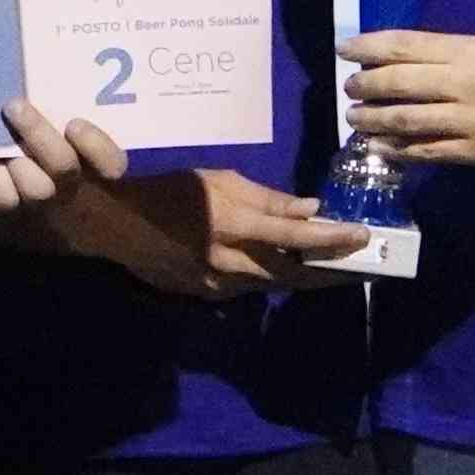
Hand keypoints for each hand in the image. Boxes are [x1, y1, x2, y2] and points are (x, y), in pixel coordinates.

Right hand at [0, 109, 368, 295]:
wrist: (109, 223)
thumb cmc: (164, 188)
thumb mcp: (217, 180)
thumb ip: (265, 198)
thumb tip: (310, 208)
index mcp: (233, 225)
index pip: (297, 236)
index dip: (333, 239)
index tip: (363, 237)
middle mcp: (228, 261)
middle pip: (293, 274)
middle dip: (331, 271)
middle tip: (364, 265)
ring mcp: (215, 284)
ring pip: (272, 284)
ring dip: (305, 277)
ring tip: (336, 268)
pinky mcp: (203, 294)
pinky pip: (247, 288)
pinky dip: (270, 278)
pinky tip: (286, 269)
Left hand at [341, 31, 474, 173]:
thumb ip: (447, 56)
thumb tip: (397, 60)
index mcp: (467, 50)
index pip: (405, 44)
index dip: (369, 46)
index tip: (345, 49)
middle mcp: (464, 81)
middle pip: (399, 81)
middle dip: (365, 85)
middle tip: (348, 88)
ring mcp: (470, 119)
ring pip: (407, 119)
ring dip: (373, 120)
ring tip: (355, 120)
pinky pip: (428, 152)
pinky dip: (399, 151)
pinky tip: (381, 149)